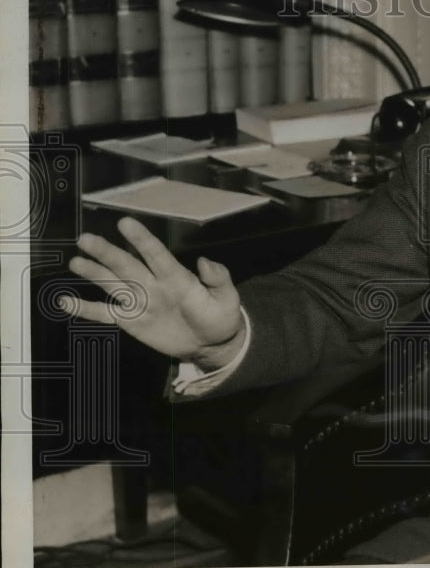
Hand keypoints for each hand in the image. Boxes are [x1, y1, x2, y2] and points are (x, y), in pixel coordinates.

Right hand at [59, 217, 244, 369]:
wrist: (212, 344)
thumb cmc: (220, 316)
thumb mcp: (227, 297)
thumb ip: (218, 279)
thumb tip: (204, 262)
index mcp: (176, 277)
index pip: (156, 254)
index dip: (142, 240)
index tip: (126, 223)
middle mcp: (154, 284)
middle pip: (127, 265)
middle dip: (107, 252)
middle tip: (86, 238)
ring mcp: (141, 302)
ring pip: (113, 284)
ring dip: (94, 273)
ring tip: (75, 261)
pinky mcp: (131, 321)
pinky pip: (105, 314)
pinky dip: (85, 308)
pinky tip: (65, 301)